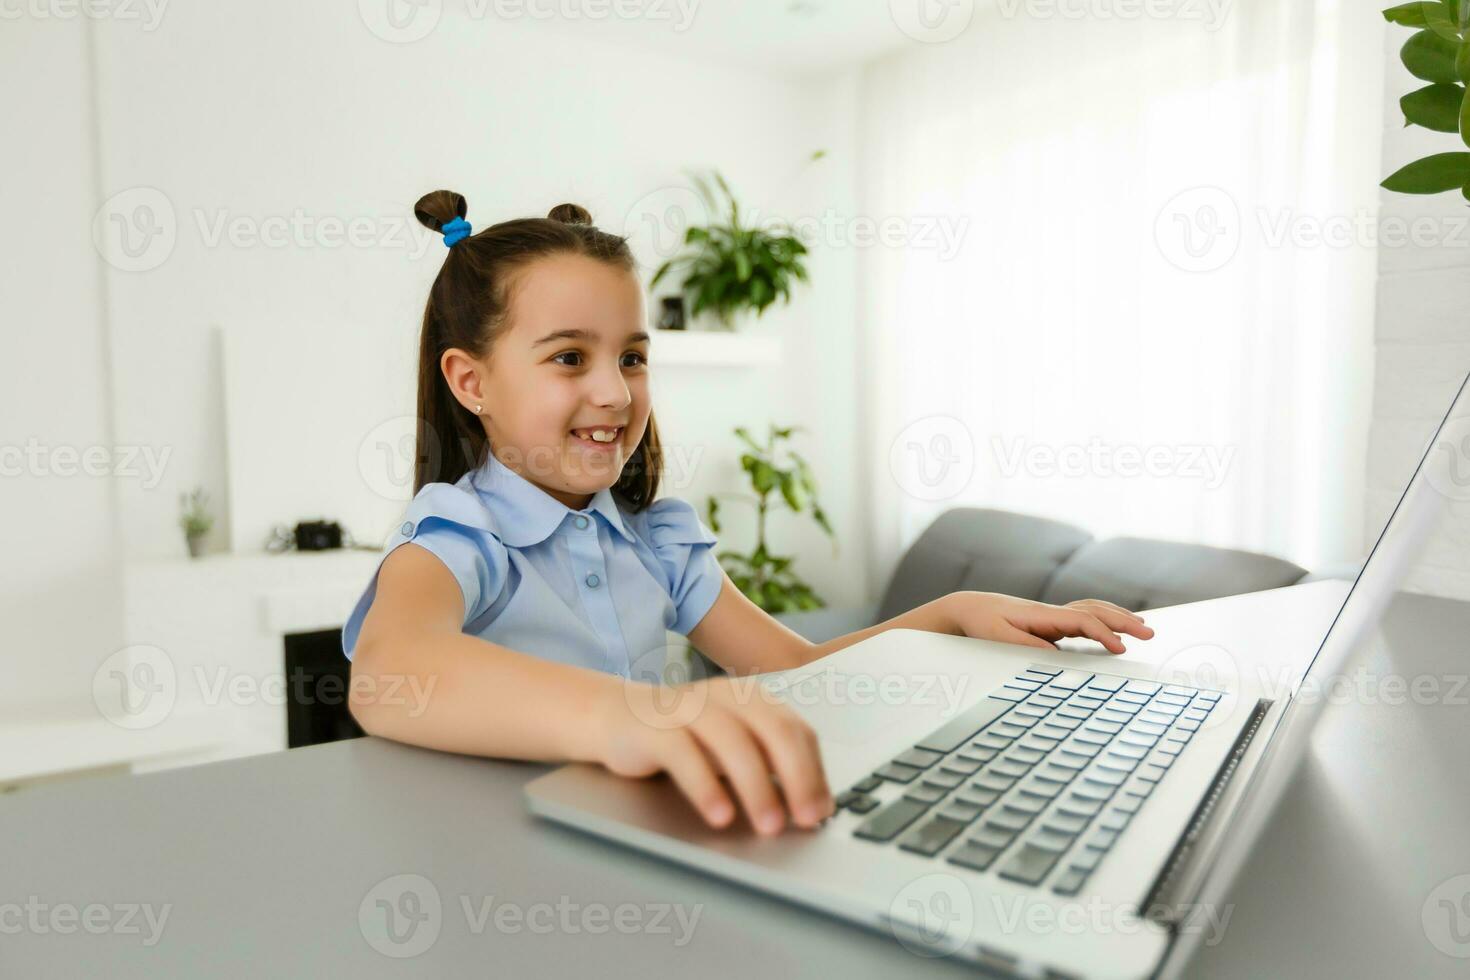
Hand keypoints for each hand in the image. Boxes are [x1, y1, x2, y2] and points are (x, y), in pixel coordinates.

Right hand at [591, 675, 834, 835]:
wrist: (614, 717)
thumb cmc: (683, 737)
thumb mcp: (733, 747)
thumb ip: (770, 766)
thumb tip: (816, 806)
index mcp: (753, 698)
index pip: (798, 731)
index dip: (816, 772)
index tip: (822, 813)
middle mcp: (726, 696)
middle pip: (775, 731)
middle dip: (798, 778)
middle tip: (806, 820)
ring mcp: (690, 708)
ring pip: (734, 742)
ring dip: (757, 788)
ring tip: (768, 826)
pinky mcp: (655, 728)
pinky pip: (685, 755)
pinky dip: (706, 787)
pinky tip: (720, 816)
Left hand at [945, 592, 1153, 653]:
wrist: (970, 608)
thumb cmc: (982, 622)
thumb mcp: (998, 636)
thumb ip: (1026, 646)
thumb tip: (1056, 656)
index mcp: (1042, 615)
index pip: (1082, 620)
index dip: (1104, 634)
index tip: (1121, 649)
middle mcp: (1052, 612)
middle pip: (1095, 611)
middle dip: (1123, 621)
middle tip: (1149, 633)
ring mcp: (1054, 615)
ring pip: (1093, 610)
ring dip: (1118, 616)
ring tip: (1142, 626)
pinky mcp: (1052, 621)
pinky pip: (1085, 616)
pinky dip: (1105, 619)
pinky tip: (1116, 626)